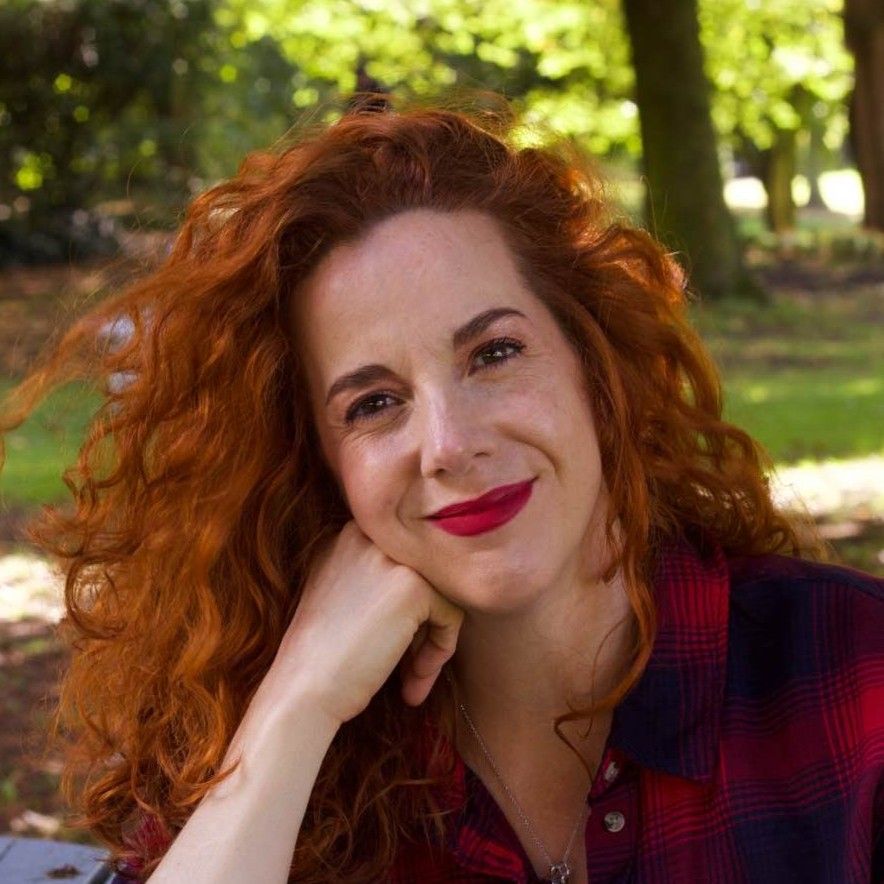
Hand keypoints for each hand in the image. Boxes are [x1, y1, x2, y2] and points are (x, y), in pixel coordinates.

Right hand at [256, 521, 464, 725]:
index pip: (406, 561)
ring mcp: (391, 556)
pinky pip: (451, 614)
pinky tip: (414, 678)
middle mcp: (370, 535)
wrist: (301, 690)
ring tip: (413, 678)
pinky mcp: (413, 585)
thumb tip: (433, 587)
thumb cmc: (320, 656)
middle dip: (423, 624)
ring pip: (442, 593)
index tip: (396, 646)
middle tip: (409, 667)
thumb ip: (379, 579)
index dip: (407, 608)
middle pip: (426, 575)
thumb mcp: (342, 596)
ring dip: (433, 640)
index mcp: (351, 534)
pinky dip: (441, 649)